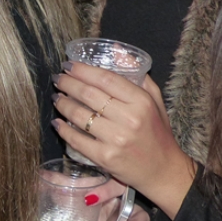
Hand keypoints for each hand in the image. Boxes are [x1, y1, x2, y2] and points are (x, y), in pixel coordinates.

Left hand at [52, 62, 195, 218]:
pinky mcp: (106, 158)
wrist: (164, 171)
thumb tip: (115, 49)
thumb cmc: (158, 132)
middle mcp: (129, 119)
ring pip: (80, 115)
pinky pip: (77, 140)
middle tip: (58, 78)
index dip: (83, 70)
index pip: (106, 79)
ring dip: (63, 104)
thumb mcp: (155, 99)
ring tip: (56, 97)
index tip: (69, 65)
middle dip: (68, 83)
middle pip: (89, 94)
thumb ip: (137, 73)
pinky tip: (57, 122)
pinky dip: (63, 129)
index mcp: (142, 101)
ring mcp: (116, 140)